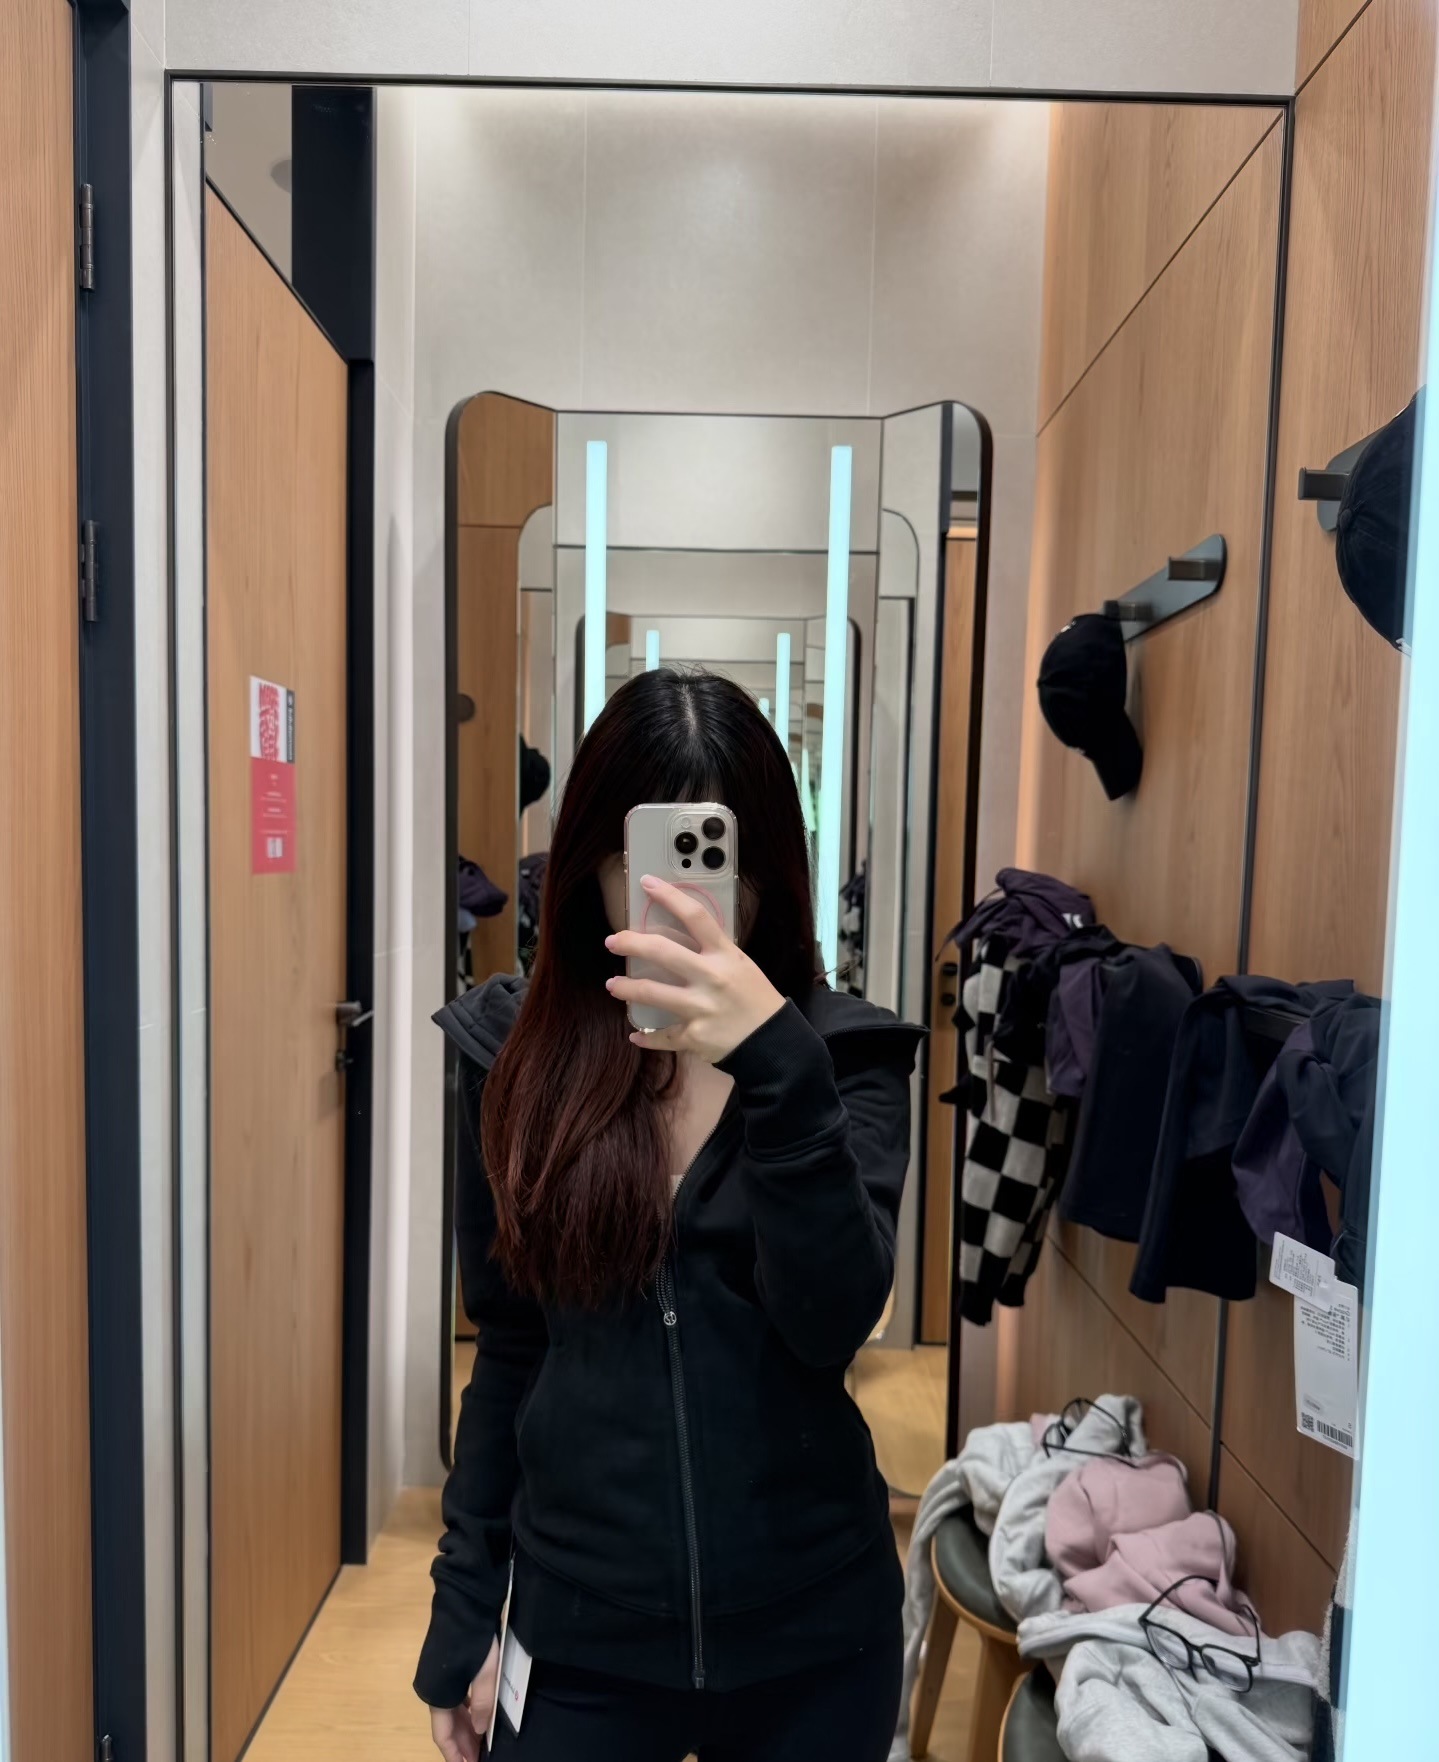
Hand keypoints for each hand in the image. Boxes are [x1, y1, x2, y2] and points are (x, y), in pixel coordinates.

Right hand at [430, 1636, 499, 1761]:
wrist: (464, 1600)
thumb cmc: (474, 1637)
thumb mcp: (486, 1672)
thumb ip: (483, 1704)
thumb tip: (481, 1731)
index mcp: (438, 1695)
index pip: (442, 1735)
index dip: (454, 1754)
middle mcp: (434, 1690)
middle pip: (447, 1726)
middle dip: (462, 1745)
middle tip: (479, 1758)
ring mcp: (439, 1678)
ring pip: (451, 1713)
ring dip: (465, 1729)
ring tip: (482, 1743)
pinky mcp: (447, 1667)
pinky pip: (455, 1699)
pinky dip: (466, 1712)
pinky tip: (479, 1716)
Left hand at [604, 875, 784, 1060]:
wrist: (774, 1041)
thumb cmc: (756, 999)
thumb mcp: (740, 965)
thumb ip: (712, 953)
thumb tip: (677, 938)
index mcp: (725, 955)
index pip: (695, 916)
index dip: (669, 896)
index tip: (647, 883)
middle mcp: (711, 977)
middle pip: (662, 951)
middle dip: (631, 943)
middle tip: (613, 941)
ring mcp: (700, 1007)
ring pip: (652, 992)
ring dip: (626, 988)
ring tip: (612, 985)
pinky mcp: (694, 1036)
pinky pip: (662, 1036)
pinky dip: (646, 1037)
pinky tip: (635, 1035)